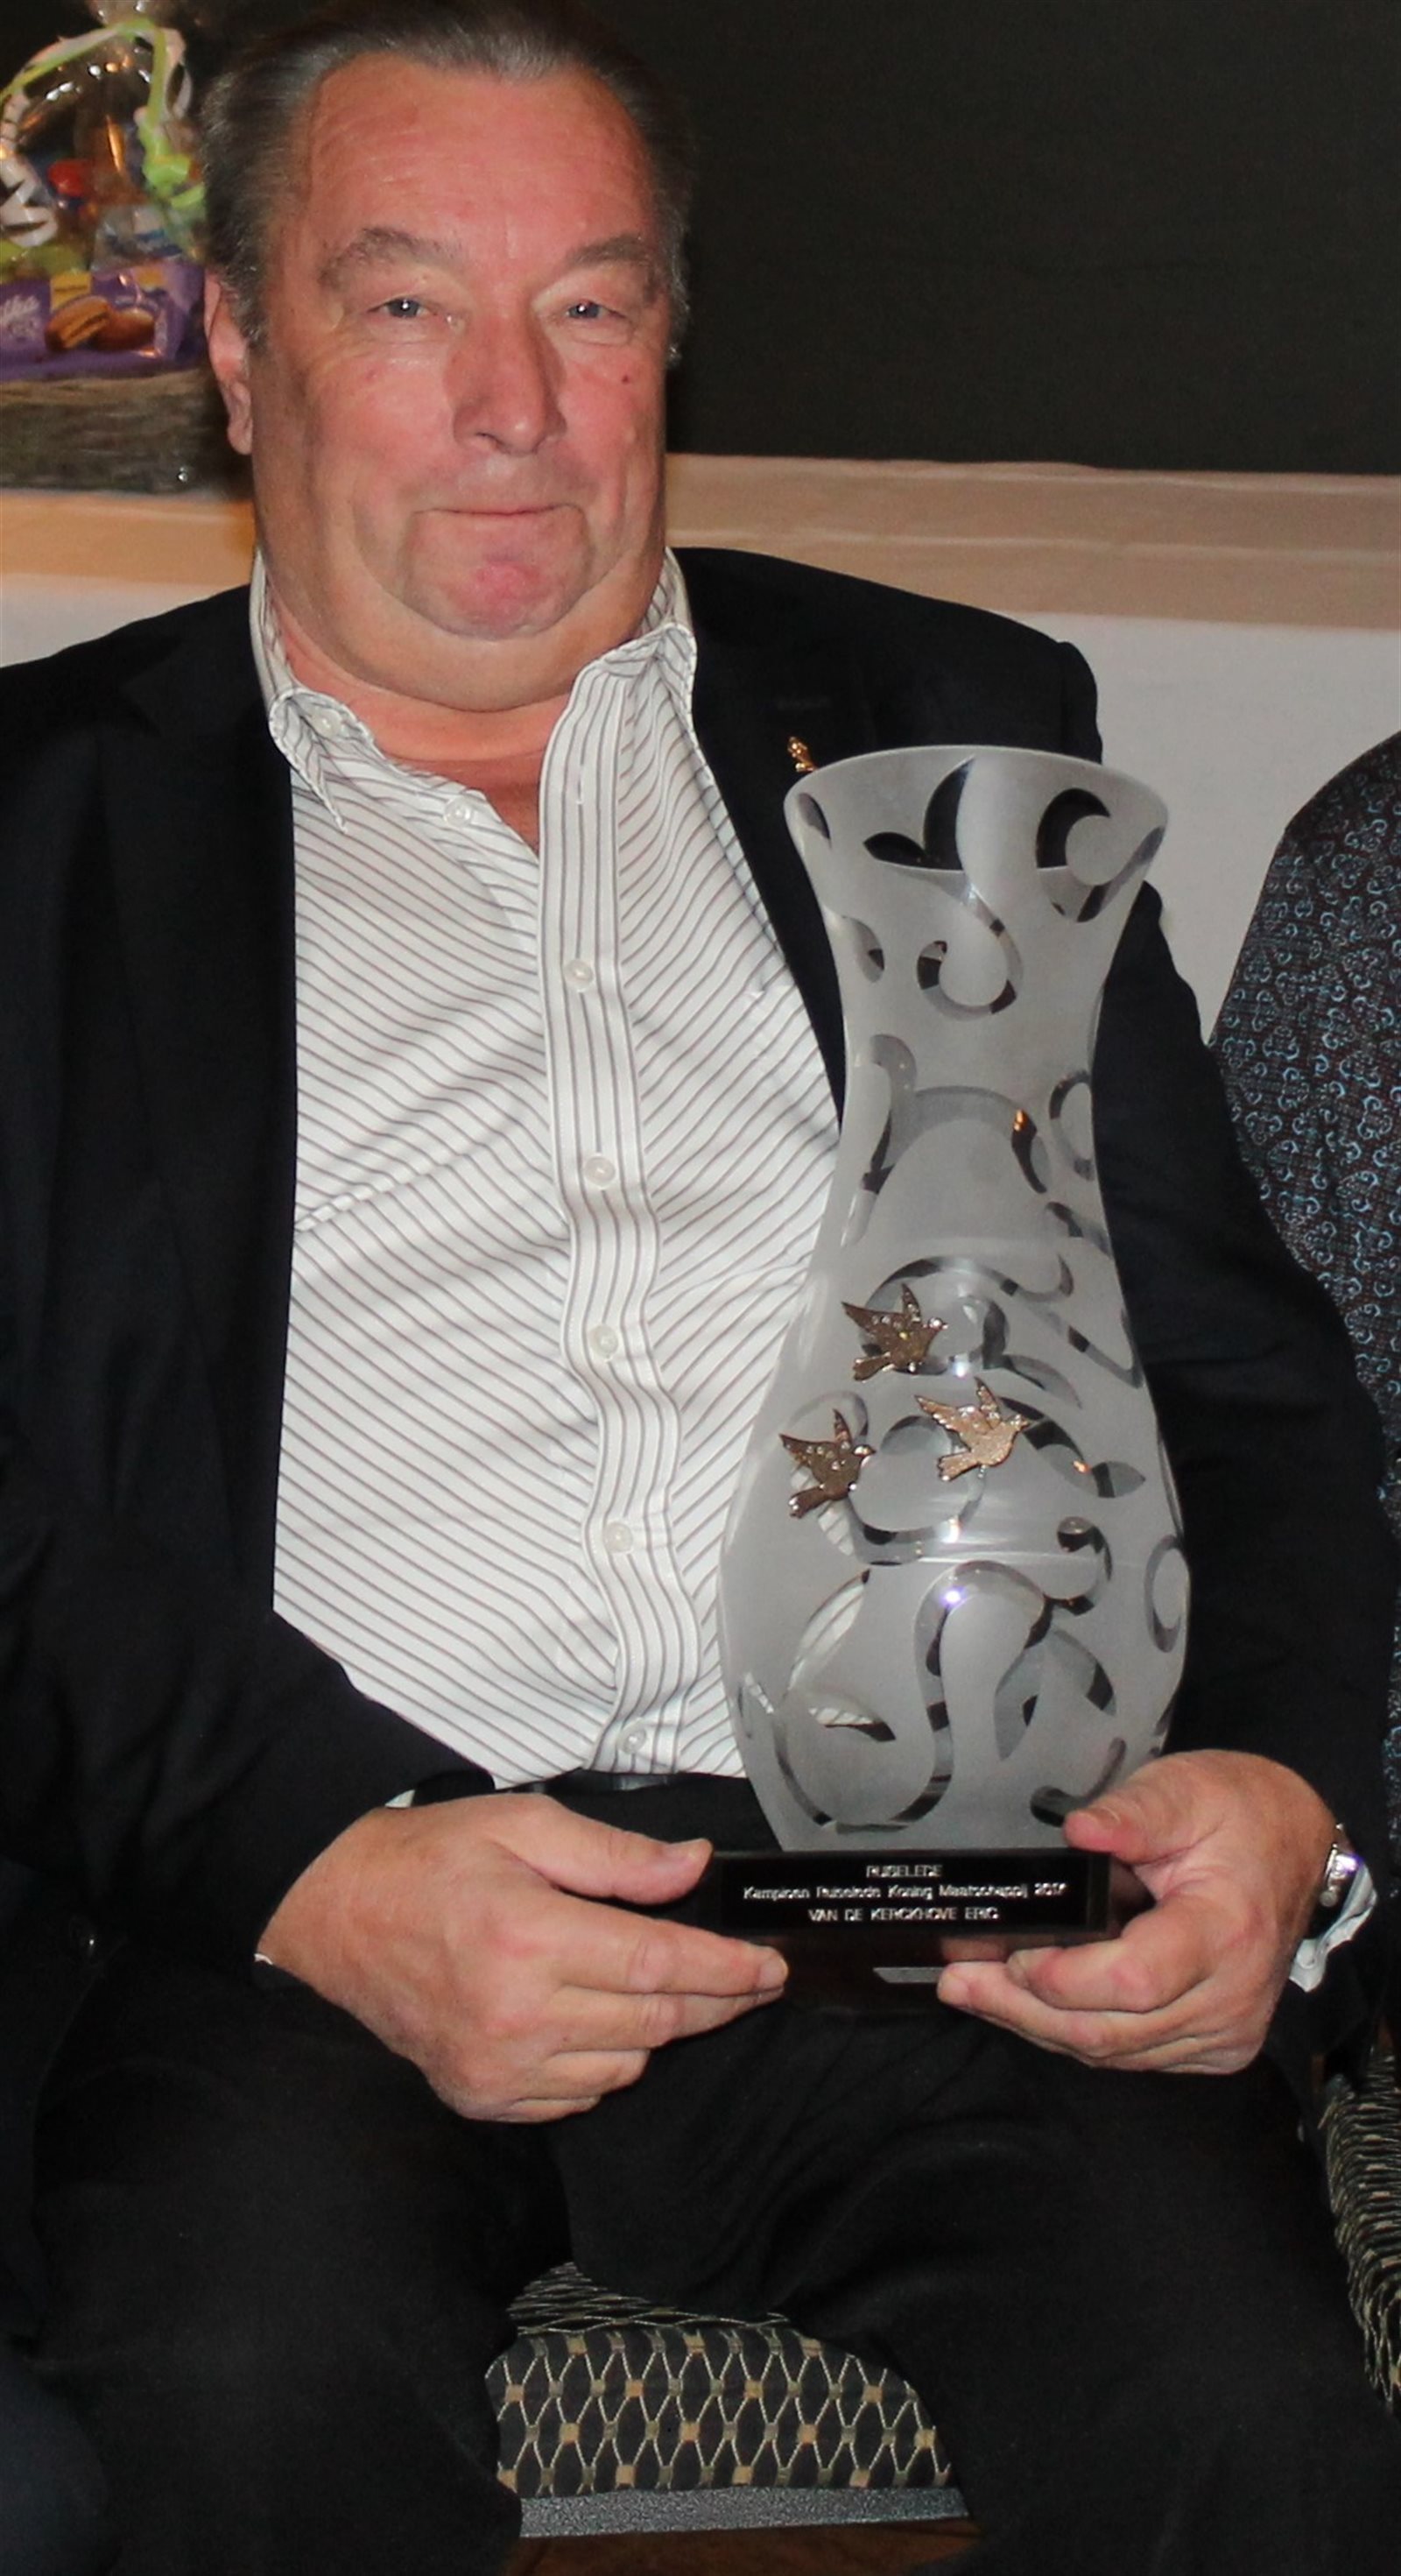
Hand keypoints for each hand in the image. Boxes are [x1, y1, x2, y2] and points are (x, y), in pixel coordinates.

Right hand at [258, 1792, 786, 2121]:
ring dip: (656, 2033)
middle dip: (716, 2002)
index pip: (660, 1965)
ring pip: (623, 2068)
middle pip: (654, 2024)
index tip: (770, 1967)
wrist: (336, 1912)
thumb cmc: (429, 1861)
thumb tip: (691, 1868)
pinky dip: (603, 2066)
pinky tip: (596, 2025)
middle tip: (752, 1982)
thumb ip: (615, 1855)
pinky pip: (576, 2098)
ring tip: (657, 1989)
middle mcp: (517, 2015)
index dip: (727, 1970)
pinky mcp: (480, 2095)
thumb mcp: (523, 1826)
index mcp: (531, 1938)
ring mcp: (496, 2066)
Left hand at [935, 1750, 1334, 2073]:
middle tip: (960, 1980)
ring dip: (1038, 2025)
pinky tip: (1030, 2007)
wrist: (1292, 1847)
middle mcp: (1230, 1995)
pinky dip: (1076, 2034)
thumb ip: (1132, 1814)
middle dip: (1023, 2009)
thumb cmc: (1238, 1816)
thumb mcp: (1185, 1789)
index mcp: (1226, 1930)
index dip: (1064, 1976)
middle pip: (1111, 2030)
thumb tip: (1080, 1831)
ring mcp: (1224, 2029)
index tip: (1011, 1951)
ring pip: (1113, 2052)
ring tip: (974, 1991)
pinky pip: (1131, 2055)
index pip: (1135, 1980)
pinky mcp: (1214, 2044)